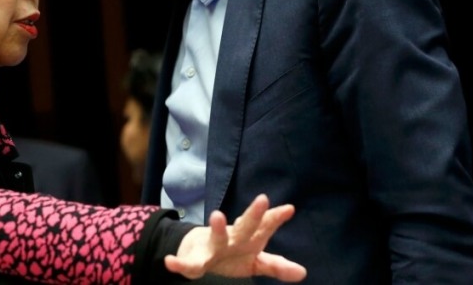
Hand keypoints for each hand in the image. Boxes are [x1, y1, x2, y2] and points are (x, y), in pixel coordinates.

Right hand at [164, 194, 306, 281]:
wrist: (198, 251)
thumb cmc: (233, 253)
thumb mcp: (256, 261)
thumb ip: (277, 266)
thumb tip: (303, 272)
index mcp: (248, 238)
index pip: (264, 227)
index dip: (274, 218)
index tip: (289, 209)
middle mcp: (232, 238)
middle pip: (245, 226)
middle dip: (253, 215)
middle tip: (263, 199)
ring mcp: (213, 246)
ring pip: (217, 237)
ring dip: (218, 227)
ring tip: (217, 215)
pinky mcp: (195, 260)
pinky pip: (187, 264)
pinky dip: (178, 263)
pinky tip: (170, 262)